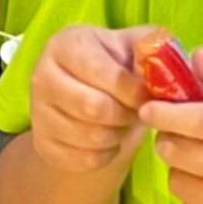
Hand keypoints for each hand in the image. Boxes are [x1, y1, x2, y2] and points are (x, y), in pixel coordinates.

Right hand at [26, 26, 151, 175]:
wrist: (88, 92)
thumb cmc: (116, 65)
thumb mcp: (135, 45)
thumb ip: (152, 48)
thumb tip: (164, 68)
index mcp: (66, 44)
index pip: (102, 71)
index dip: (132, 89)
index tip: (148, 94)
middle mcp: (43, 76)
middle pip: (94, 107)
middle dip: (126, 114)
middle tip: (136, 111)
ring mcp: (38, 112)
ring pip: (90, 137)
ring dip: (118, 134)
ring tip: (123, 122)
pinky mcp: (43, 144)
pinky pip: (84, 159)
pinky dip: (106, 154)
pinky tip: (110, 140)